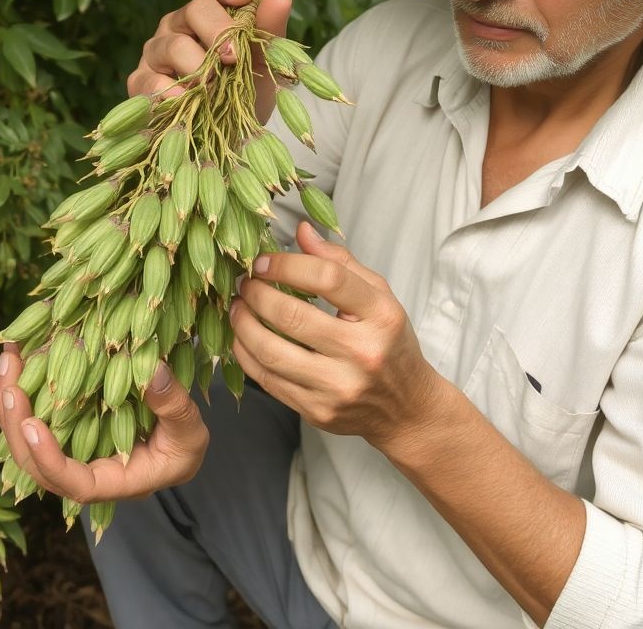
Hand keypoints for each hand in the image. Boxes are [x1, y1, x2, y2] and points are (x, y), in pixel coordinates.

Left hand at [0, 344, 208, 502]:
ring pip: (28, 442)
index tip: (31, 425)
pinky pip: (35, 417)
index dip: (50, 461)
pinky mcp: (64, 431)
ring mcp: (71, 452)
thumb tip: (153, 371)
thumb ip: (173, 405)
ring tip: (9, 358)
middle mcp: (85, 473)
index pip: (76, 485)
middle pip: (36, 466)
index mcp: (116, 482)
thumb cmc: (185, 443)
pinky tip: (20, 355)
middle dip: (15, 425)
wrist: (176, 443)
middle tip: (10, 382)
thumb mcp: (190, 428)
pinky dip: (24, 389)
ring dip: (12, 403)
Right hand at [127, 0, 291, 121]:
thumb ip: (270, 32)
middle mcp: (179, 26)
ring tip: (214, 89)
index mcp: (210, 14)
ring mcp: (156, 52)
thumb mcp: (264, 66)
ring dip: (199, 68)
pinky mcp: (140, 81)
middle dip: (219, 31)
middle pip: (195, 9)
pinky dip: (171, 92)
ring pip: (174, 46)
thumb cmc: (244, 94)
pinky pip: (151, 80)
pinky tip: (186, 102)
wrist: (226, 138)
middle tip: (234, 58)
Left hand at [230, 222, 444, 450]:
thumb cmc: (389, 343)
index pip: (328, 279)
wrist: (406, 409)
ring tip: (236, 307)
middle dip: (257, 294)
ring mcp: (338, 387)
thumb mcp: (380, 297)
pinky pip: (267, 381)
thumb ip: (341, 262)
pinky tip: (241, 337)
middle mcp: (362, 354)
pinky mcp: (317, 411)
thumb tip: (301, 230)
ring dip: (243, 324)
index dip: (286, 265)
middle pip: (292, 316)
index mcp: (381, 317)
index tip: (262, 262)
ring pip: (272, 352)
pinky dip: (246, 354)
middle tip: (244, 283)